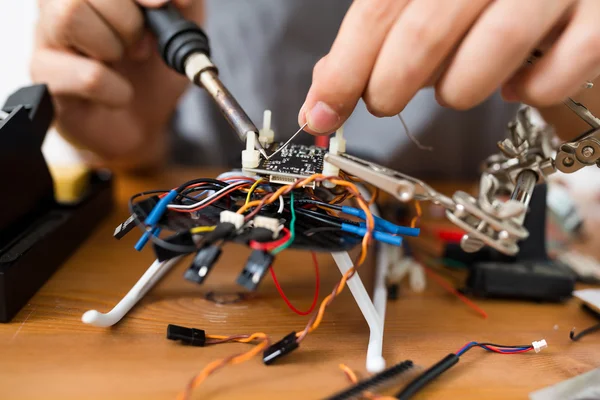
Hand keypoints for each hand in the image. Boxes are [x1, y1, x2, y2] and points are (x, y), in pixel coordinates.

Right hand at [31, 0, 202, 168]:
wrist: (142, 123)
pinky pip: (86, 75)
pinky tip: (119, 94)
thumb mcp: (181, 33)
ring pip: (70, 16)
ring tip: (122, 63)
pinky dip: (115, 89)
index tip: (160, 5)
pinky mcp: (48, 80)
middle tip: (140, 47)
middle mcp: (60, 5)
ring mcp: (48, 39)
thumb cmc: (152, 72)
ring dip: (112, 45)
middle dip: (127, 20)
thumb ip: (184, 7)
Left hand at [299, 0, 599, 134]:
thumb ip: (381, 33)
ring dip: (456, 91)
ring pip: (482, 66)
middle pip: (423, 36)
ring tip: (458, 82)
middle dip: (389, 88)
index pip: (379, 10)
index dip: (344, 69)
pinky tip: (516, 80)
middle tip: (383, 100)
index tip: (321, 112)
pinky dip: (524, 95)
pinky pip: (548, 83)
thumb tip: (325, 90)